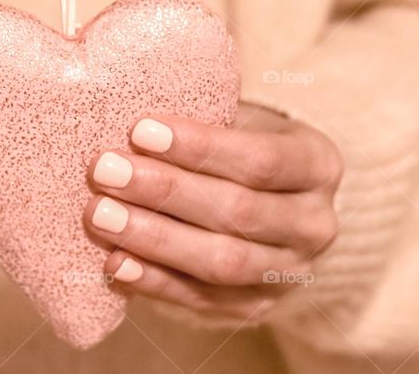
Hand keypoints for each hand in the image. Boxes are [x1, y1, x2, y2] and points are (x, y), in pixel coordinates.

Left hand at [84, 103, 342, 324]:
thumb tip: (131, 111)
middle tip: (105, 171)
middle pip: (237, 212)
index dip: (199, 147)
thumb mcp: (244, 117)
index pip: (260, 159)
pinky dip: (154, 282)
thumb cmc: (245, 141)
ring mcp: (289, 273)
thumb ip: (206, 114)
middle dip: (164, 191)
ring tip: (100, 215)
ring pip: (221, 262)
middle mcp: (315, 224)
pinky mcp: (256, 307)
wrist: (278, 199)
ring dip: (153, 239)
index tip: (140, 130)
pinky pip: (202, 300)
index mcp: (318, 164)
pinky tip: (114, 262)